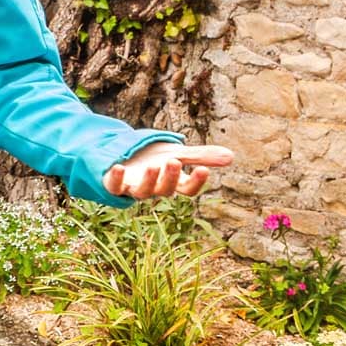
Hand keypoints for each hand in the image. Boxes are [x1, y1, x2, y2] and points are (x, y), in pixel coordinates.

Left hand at [102, 142, 232, 199]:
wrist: (122, 156)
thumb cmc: (153, 157)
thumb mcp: (177, 153)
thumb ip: (200, 156)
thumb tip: (232, 156)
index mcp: (170, 182)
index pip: (187, 189)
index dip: (196, 182)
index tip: (203, 169)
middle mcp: (153, 188)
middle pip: (165, 190)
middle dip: (170, 177)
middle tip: (175, 161)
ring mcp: (133, 187)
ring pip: (143, 191)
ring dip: (149, 180)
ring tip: (154, 166)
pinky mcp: (114, 184)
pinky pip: (115, 185)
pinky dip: (117, 178)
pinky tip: (119, 167)